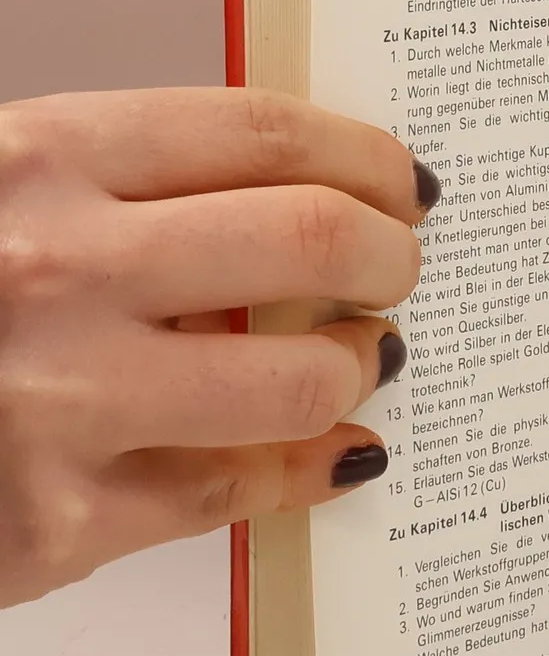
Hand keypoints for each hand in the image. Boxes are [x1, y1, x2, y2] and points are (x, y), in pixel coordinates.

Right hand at [0, 89, 433, 607]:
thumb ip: (112, 193)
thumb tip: (292, 197)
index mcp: (31, 162)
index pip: (260, 133)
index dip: (365, 156)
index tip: (404, 180)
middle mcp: (51, 269)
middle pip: (312, 239)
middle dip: (390, 257)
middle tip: (400, 272)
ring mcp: (56, 401)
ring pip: (297, 378)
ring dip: (359, 367)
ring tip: (362, 360)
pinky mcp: (54, 523)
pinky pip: (234, 492)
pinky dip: (307, 470)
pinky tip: (336, 453)